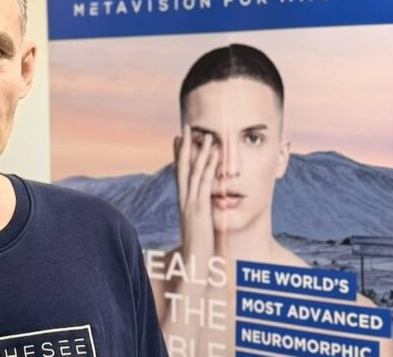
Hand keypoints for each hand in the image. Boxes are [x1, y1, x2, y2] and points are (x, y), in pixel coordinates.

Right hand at [174, 124, 219, 278]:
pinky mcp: (199, 208)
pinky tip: (215, 152)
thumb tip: (200, 219)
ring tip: (205, 133)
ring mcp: (190, 204)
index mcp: (183, 204)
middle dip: (184, 147)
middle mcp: (184, 201)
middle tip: (186, 127)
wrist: (193, 266)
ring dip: (199, 151)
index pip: (179, 175)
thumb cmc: (197, 254)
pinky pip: (205, 182)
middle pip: (182, 168)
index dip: (178, 156)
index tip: (178, 139)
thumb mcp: (197, 233)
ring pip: (194, 172)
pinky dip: (208, 165)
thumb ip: (198, 222)